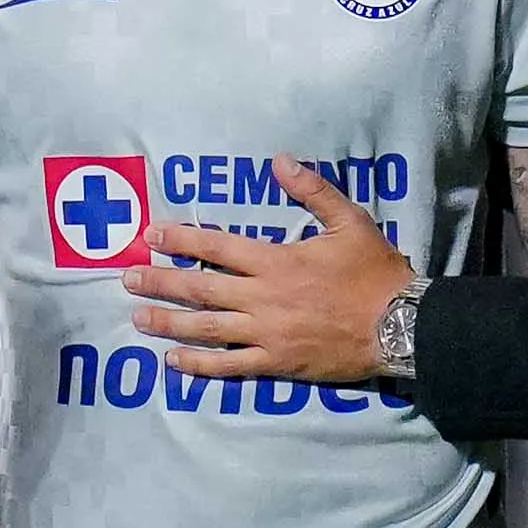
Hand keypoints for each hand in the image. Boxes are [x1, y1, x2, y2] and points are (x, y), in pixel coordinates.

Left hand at [132, 161, 413, 383]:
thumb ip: (312, 191)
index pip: (217, 246)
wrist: (400, 326)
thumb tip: (280, 161)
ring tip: (138, 318)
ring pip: (206, 328)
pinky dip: (198, 365)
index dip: (180, 239)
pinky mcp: (276, 363)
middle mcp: (262, 297)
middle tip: (127, 277)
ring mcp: (266, 333)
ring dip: (169, 322)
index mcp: (275, 261)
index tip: (150, 235)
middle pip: (200, 288)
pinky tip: (173, 362)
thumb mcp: (350, 221)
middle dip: (160, 281)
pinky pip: (229, 366)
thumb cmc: (375, 272)